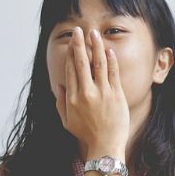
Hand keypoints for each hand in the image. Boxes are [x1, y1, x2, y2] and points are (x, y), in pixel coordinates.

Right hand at [56, 27, 129, 155]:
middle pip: (81, 63)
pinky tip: (108, 50)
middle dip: (79, 45)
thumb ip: (60, 103)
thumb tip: (58, 86)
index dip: (71, 55)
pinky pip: (113, 74)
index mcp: (71, 98)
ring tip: (93, 34)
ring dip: (95, 47)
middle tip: (78, 30)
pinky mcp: (116, 95)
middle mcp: (85, 93)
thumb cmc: (87, 134)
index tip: (71, 43)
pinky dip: (110, 61)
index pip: (71, 70)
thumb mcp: (67, 121)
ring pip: (98, 64)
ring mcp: (102, 93)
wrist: (105, 145)